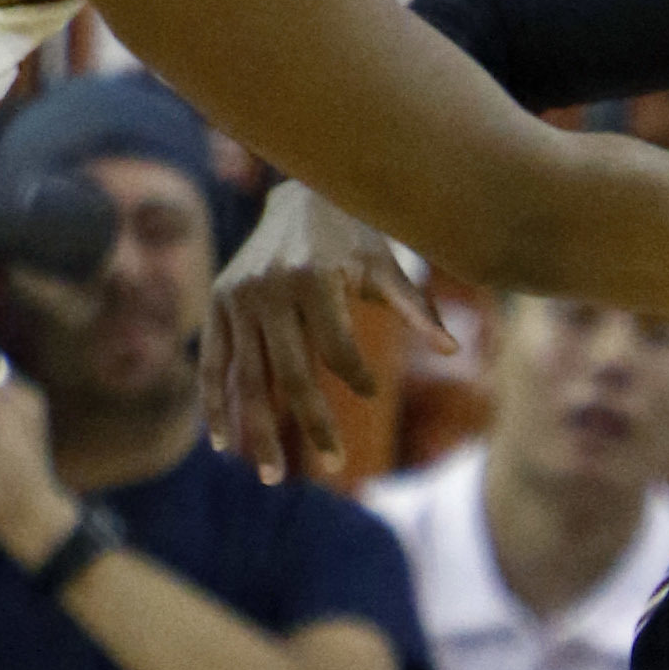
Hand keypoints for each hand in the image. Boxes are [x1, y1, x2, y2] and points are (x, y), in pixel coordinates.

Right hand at [204, 184, 455, 485]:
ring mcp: (237, 298)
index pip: (337, 349)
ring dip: (258, 430)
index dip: (358, 377)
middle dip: (313, 423)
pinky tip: (223, 445)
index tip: (373, 394)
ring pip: (246, 378)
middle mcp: (269, 289)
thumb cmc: (355, 232)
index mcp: (313, 277)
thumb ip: (415, 308)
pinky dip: (214, 405)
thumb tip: (454, 351)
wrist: (299, 192)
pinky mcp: (217, 304)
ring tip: (273, 477)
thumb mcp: (386, 263)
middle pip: (291, 374)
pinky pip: (213, 364)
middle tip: (335, 465)